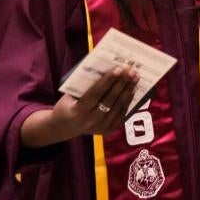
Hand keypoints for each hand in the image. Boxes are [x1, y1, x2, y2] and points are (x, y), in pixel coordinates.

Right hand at [21, 67, 138, 147]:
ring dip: (128, 90)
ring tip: (135, 78)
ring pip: (118, 107)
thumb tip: (106, 69)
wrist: (64, 127)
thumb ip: (85, 85)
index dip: (107, 81)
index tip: (118, 69)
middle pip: (110, 100)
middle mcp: (90, 121)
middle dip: (122, 83)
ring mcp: (100, 127)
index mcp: (78, 111)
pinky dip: (128, 101)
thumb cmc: (67, 105)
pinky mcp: (108, 130)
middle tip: (131, 71)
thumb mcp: (70, 95)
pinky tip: (132, 90)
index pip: (95, 93)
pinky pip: (121, 114)